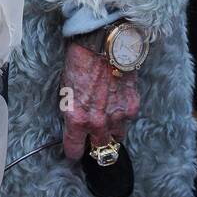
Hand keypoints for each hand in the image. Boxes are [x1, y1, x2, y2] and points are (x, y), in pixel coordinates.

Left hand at [59, 41, 140, 161]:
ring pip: (116, 137)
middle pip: (99, 149)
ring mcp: (116, 117)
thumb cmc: (79, 62)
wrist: (101, 44)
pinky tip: (116, 103)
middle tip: (92, 137)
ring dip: (110, 131)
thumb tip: (73, 123)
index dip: (73, 152)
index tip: (74, 152)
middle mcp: (97, 123)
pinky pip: (127, 121)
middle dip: (94, 144)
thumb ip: (71, 111)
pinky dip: (122, 116)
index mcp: (76, 118)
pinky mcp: (132, 108)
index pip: (74, 150)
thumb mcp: (64, 89)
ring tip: (106, 118)